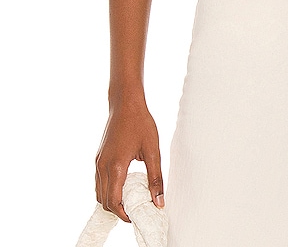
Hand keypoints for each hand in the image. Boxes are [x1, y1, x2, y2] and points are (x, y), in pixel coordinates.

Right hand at [95, 99, 163, 221]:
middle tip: (135, 209)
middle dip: (118, 209)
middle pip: (104, 200)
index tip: (136, 217)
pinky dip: (108, 189)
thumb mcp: (152, 150)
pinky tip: (123, 184)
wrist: (125, 103)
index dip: (124, 214)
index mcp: (115, 166)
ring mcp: (98, 161)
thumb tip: (158, 202)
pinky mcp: (98, 157)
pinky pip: (99, 181)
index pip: (113, 202)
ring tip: (130, 199)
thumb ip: (155, 178)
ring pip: (99, 192)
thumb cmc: (140, 123)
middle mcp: (102, 166)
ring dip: (111, 200)